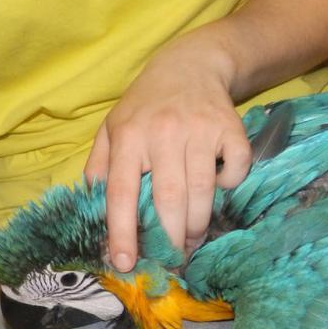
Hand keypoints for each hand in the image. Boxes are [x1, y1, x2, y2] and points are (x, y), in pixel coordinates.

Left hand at [84, 36, 251, 271]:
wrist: (191, 65)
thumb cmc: (146, 105)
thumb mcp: (112, 127)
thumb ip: (99, 166)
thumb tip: (93, 209)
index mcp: (128, 137)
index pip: (120, 193)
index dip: (122, 233)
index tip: (124, 263)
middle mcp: (163, 133)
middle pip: (168, 199)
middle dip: (170, 239)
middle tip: (172, 259)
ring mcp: (199, 130)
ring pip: (202, 191)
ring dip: (198, 224)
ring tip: (192, 238)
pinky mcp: (230, 128)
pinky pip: (235, 169)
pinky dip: (230, 186)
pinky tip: (220, 186)